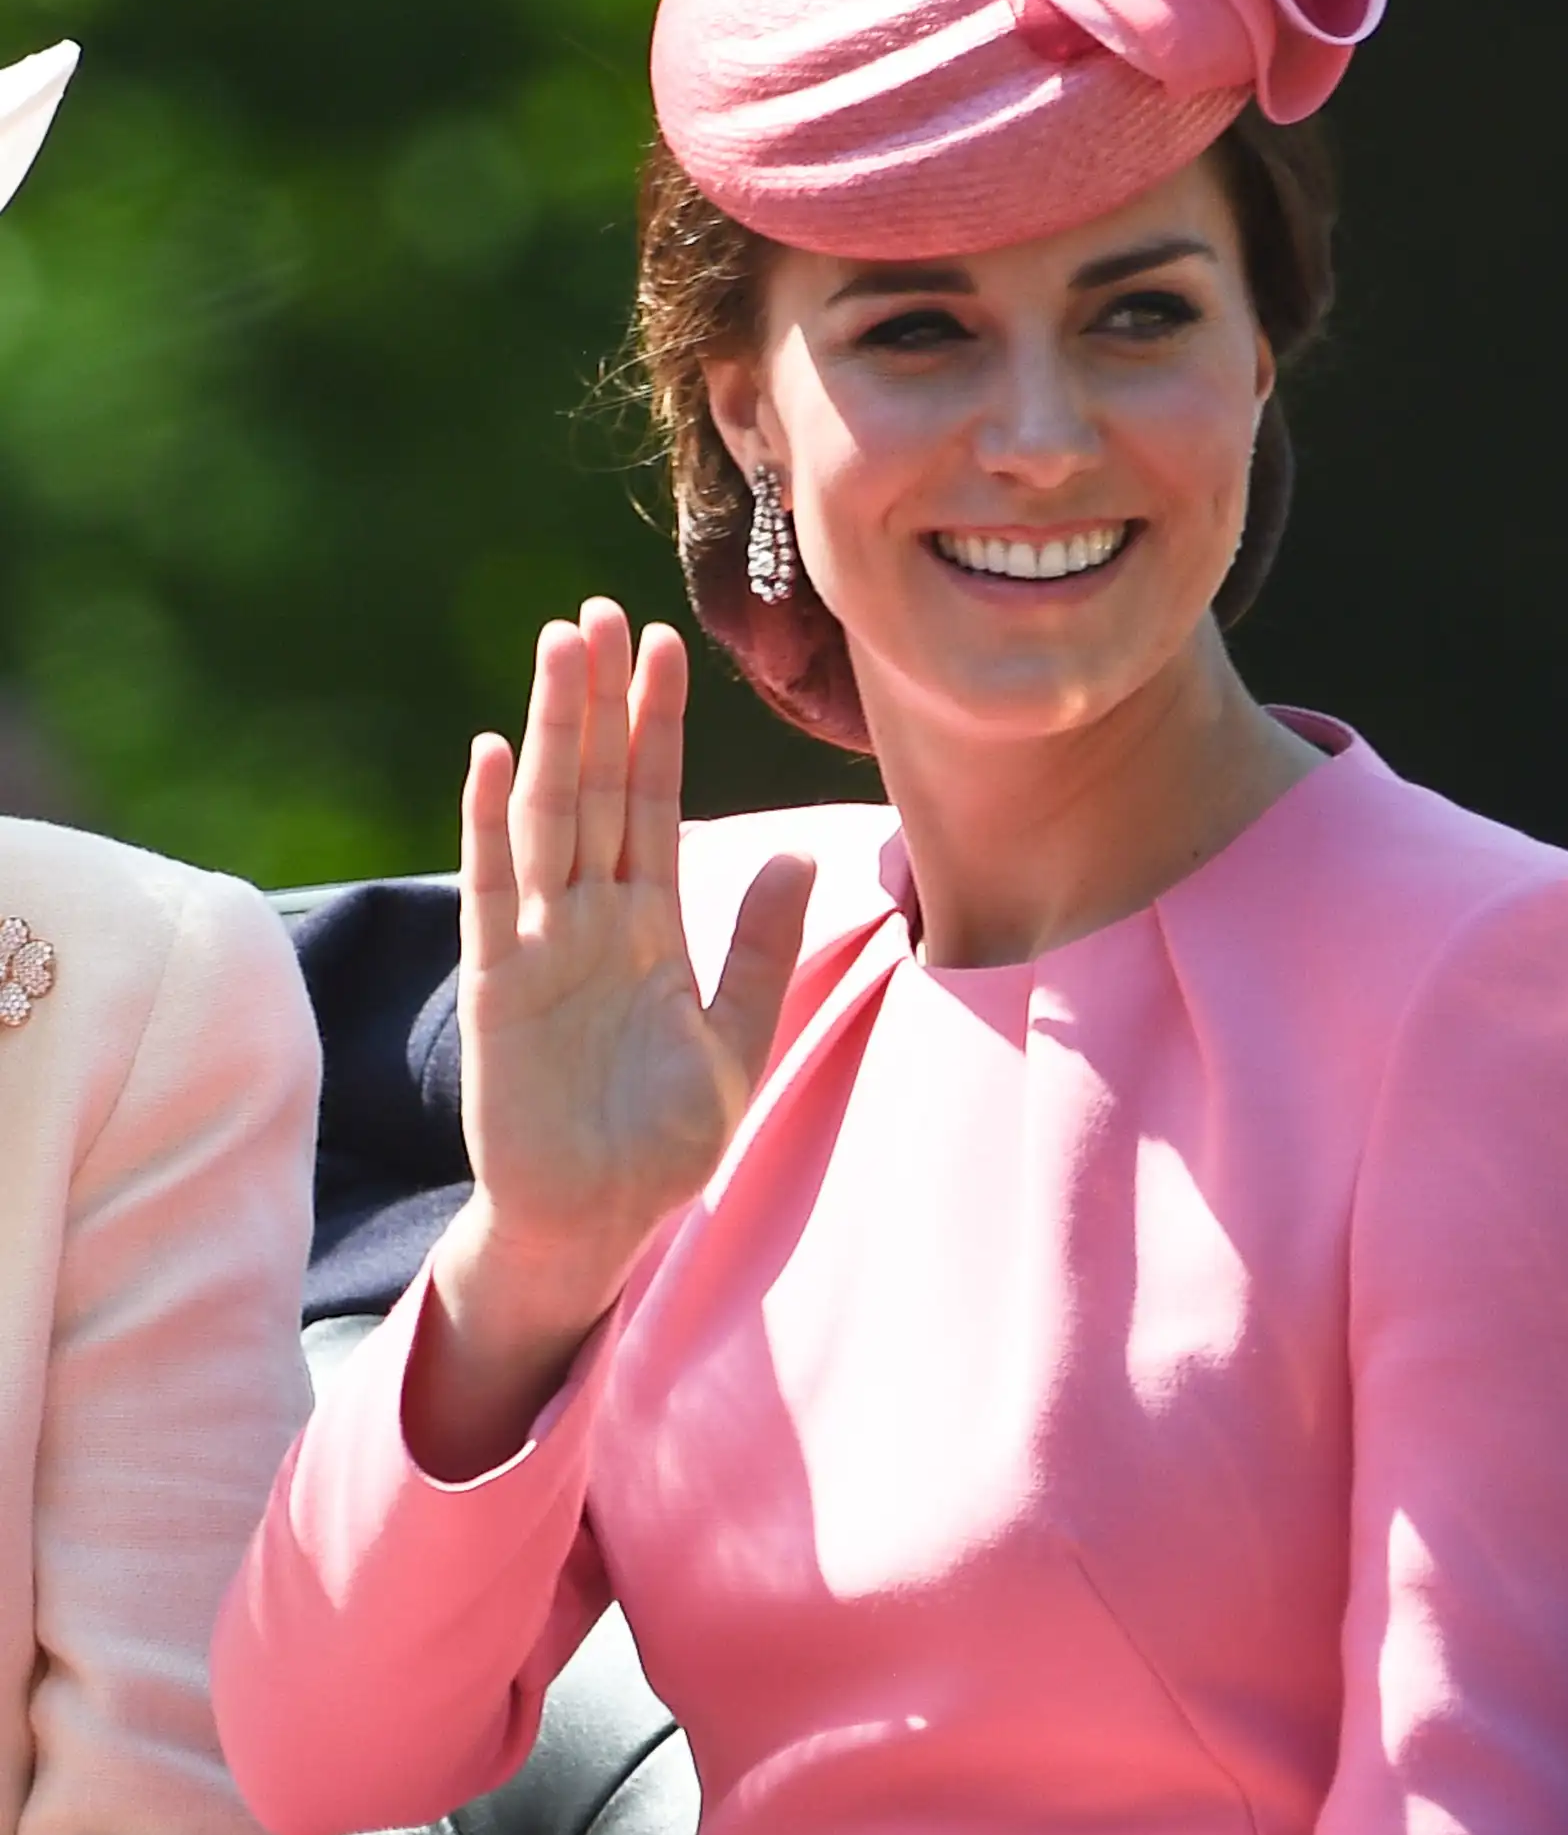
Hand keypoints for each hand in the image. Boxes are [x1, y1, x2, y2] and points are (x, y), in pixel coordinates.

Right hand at [409, 601, 811, 1478]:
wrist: (599, 1223)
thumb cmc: (665, 1140)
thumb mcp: (739, 1037)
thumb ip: (762, 947)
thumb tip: (808, 857)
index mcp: (651, 922)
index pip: (654, 799)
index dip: (658, 724)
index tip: (666, 643)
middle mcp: (592, 917)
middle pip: (598, 786)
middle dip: (601, 701)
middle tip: (601, 611)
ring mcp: (542, 943)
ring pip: (551, 815)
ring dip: (554, 732)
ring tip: (560, 649)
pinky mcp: (500, 985)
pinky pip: (497, 891)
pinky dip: (492, 825)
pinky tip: (492, 756)